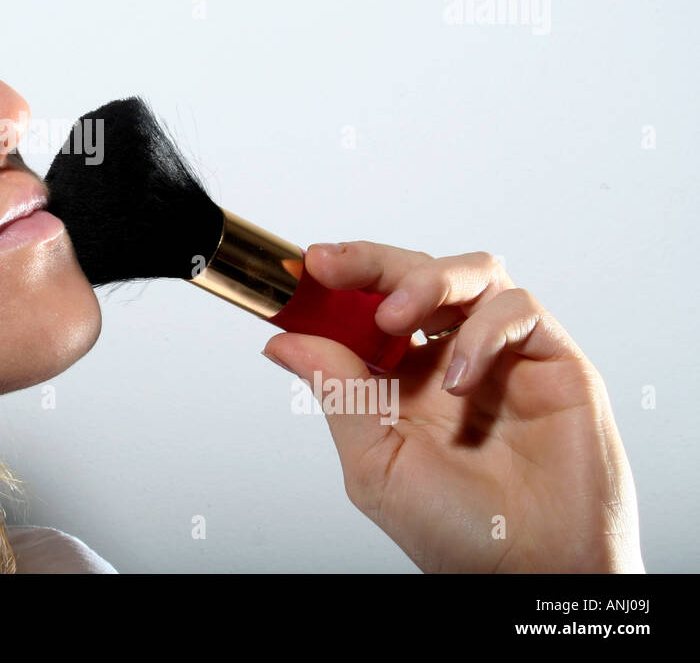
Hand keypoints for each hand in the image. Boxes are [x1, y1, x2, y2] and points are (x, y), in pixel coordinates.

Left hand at [263, 240, 644, 572]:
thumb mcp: (374, 462)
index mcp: (404, 378)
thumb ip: (337, 392)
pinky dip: (483, 329)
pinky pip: (518, 310)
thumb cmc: (459, 534)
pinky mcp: (554, 361)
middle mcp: (452, 357)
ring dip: (425, 281)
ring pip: (472, 274)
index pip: (368, 303)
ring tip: (394, 317)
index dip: (336, 280)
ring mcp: (505, 355)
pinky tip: (460, 375)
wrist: (532, 576)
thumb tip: (283, 342)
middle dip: (369, 261)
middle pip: (415, 273)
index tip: (302, 268)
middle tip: (331, 265)